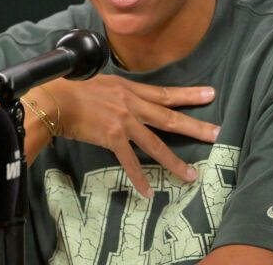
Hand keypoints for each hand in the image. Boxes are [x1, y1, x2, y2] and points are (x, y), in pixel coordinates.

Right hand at [44, 74, 218, 197]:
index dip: (189, 94)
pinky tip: (149, 190)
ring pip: (155, 143)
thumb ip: (121, 91)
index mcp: (131, 89)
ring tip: (190, 174)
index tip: (210, 94)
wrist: (56, 99)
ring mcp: (124, 121)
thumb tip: (128, 95)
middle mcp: (132, 104)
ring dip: (174, 161)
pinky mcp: (112, 137)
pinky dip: (139, 177)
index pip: (165, 93)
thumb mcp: (104, 82)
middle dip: (194, 126)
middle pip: (169, 117)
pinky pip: (129, 161)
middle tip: (216, 133)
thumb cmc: (73, 88)